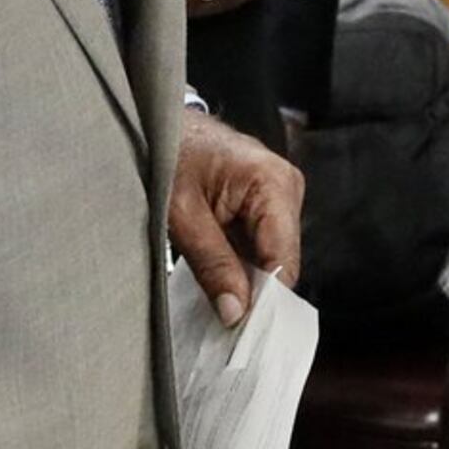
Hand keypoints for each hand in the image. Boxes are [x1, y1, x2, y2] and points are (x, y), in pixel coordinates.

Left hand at [168, 107, 302, 325]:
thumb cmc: (169, 153)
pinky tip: (222, 281)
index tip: (240, 329)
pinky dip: (243, 267)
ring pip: (272, 258)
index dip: (264, 298)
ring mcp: (280, 196)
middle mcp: (286, 187)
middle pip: (282, 261)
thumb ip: (212, 264)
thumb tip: (237, 312)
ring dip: (247, 280)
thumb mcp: (181, 214)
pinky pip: (262, 247)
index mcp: (272, 182)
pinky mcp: (267, 205)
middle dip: (254, 292)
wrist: (161, 120)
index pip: (283, 258)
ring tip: (218, 300)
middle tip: (223, 322)